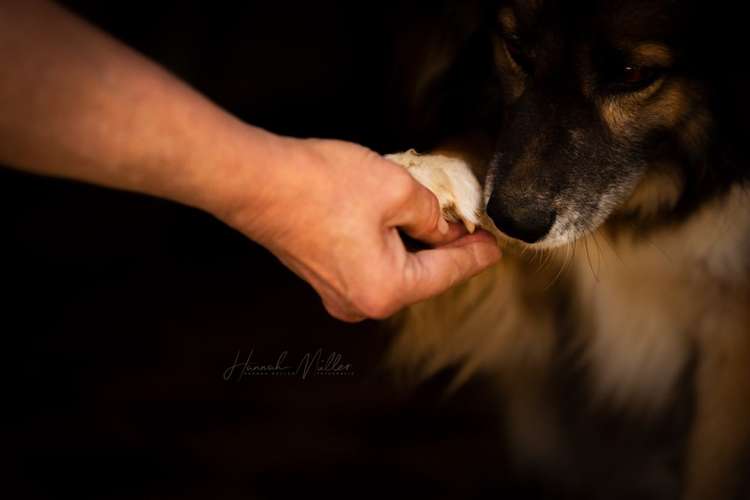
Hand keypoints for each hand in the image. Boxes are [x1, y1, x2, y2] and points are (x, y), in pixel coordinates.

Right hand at [216, 137, 500, 321]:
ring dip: (415, 245)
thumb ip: (432, 213)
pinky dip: (389, 246)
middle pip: (420, 276)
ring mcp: (337, 294)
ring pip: (394, 270)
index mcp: (385, 290)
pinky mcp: (323, 276)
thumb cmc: (320, 185)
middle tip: (468, 223)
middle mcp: (360, 303)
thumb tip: (444, 226)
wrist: (256, 181)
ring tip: (435, 217)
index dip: (475, 255)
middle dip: (445, 249)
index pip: (446, 273)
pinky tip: (397, 222)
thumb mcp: (397, 189)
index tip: (494, 247)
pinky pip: (370, 265)